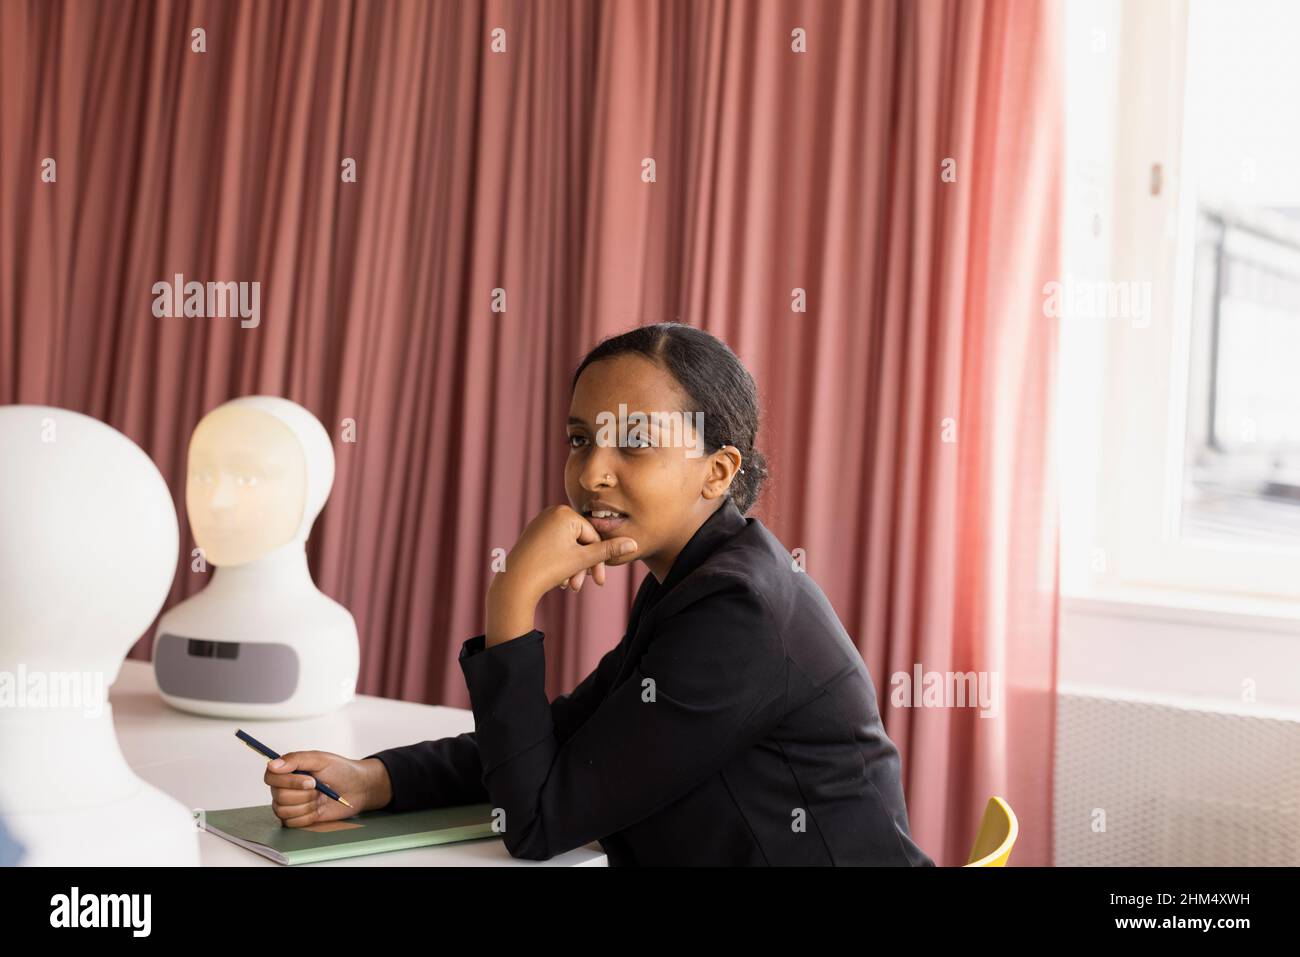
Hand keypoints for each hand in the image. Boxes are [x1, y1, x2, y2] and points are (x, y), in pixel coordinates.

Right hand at [263, 751, 388, 827]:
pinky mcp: (296, 818)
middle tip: (320, 788)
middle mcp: (285, 787)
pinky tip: (319, 808)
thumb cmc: (341, 771)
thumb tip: (272, 764)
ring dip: (307, 805)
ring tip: (320, 797)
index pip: (271, 776)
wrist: (358, 789)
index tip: (310, 780)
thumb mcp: (321, 760)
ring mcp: (289, 804)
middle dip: (304, 794)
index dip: (288, 781)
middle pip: (279, 796)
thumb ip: (296, 760)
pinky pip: (292, 823)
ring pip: (284, 811)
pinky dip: (309, 816)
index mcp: (288, 770)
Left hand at [498, 504, 638, 599]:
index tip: (598, 581)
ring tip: (569, 586)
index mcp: (564, 512)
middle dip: (583, 565)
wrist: (514, 584)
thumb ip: (609, 550)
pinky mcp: (533, 534)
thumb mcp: (582, 560)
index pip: (592, 536)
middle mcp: (551, 512)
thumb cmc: (548, 570)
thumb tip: (634, 543)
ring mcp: (540, 522)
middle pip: (580, 540)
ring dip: (573, 567)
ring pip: (568, 546)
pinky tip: (559, 580)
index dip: (597, 560)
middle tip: (583, 586)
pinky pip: (555, 546)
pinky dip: (561, 562)